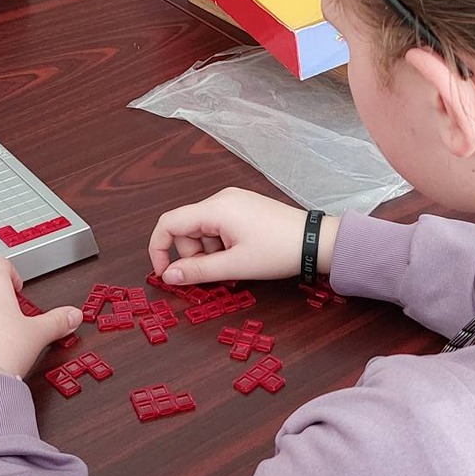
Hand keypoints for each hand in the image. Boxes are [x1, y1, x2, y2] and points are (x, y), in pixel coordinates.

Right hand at [148, 187, 339, 286]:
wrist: (315, 241)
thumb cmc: (279, 251)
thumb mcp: (235, 266)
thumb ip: (198, 271)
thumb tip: (168, 276)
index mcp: (215, 208)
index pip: (168, 223)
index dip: (159, 249)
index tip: (165, 274)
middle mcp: (221, 199)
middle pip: (186, 229)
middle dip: (193, 255)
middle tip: (217, 272)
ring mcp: (233, 201)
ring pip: (203, 230)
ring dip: (210, 252)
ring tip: (235, 264)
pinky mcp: (243, 208)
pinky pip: (218, 226)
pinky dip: (221, 245)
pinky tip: (241, 255)